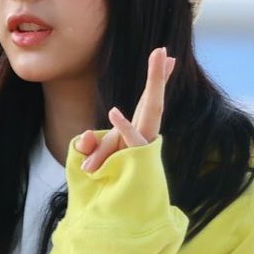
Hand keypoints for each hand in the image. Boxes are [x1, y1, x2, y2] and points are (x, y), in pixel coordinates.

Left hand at [74, 47, 176, 172]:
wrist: (118, 203)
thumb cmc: (110, 178)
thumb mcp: (94, 157)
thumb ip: (89, 146)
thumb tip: (85, 137)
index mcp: (138, 127)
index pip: (149, 98)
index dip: (158, 77)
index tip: (168, 55)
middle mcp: (145, 132)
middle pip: (154, 98)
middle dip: (159, 74)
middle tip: (165, 51)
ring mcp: (143, 142)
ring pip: (152, 110)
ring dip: (156, 84)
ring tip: (160, 59)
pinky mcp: (137, 155)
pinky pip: (131, 138)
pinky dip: (122, 126)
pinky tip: (114, 111)